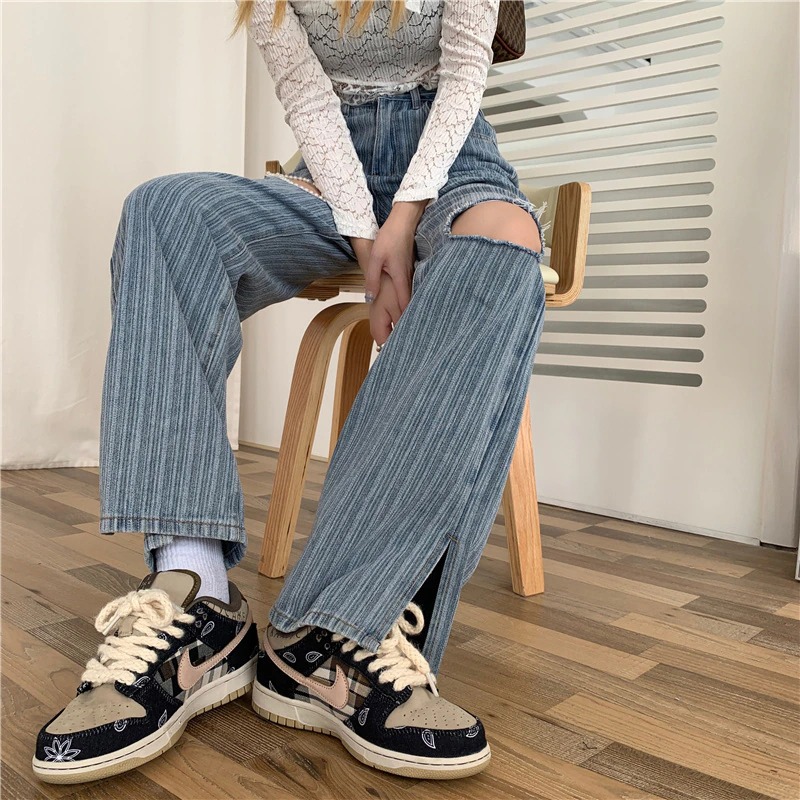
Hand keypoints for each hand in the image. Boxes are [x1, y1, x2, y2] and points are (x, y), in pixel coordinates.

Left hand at [354, 200, 427, 346]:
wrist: (404, 222)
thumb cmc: (390, 238)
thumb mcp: (375, 258)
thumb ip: (372, 279)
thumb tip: (370, 298)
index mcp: (400, 280)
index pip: (403, 309)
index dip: (402, 325)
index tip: (397, 341)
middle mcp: (408, 282)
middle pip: (409, 310)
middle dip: (405, 327)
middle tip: (400, 346)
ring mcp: (411, 278)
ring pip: (411, 303)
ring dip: (407, 318)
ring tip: (404, 335)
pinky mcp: (410, 274)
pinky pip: (411, 295)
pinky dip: (409, 306)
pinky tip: (407, 314)